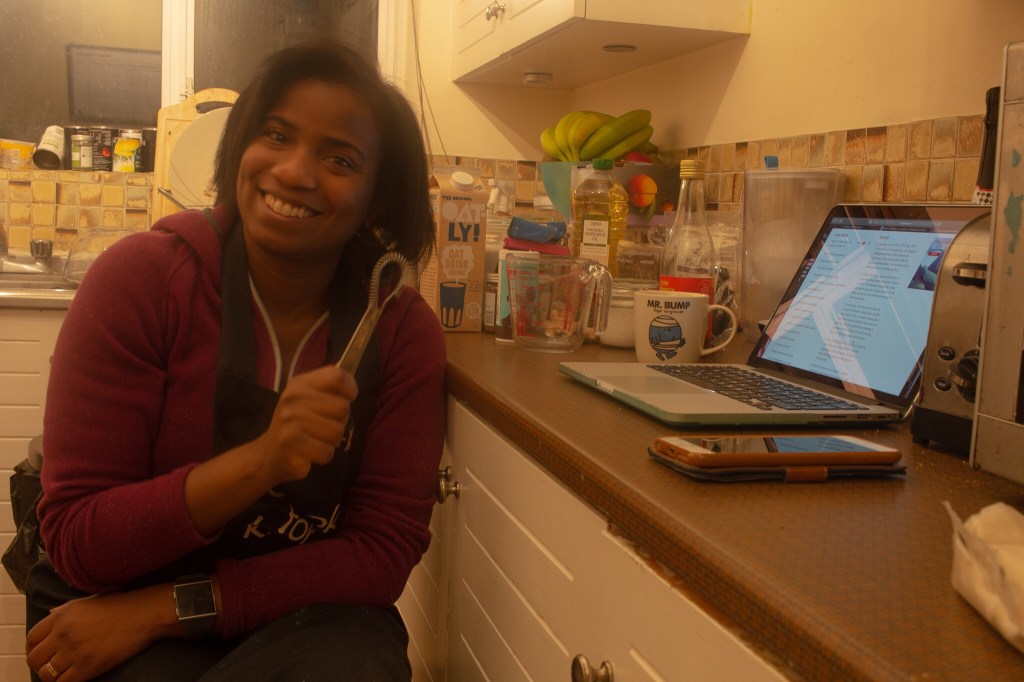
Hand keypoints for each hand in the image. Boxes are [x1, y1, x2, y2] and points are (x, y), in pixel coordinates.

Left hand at [25, 585, 174, 681]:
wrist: (144, 614)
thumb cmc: (120, 605)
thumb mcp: (87, 601)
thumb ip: (65, 610)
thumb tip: (49, 615)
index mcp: (61, 616)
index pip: (32, 638)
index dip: (33, 649)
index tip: (42, 653)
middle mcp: (62, 634)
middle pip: (34, 658)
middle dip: (40, 665)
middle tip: (52, 666)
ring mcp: (74, 651)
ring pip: (46, 674)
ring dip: (51, 676)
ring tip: (64, 673)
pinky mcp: (87, 667)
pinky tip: (75, 677)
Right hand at [255, 364, 357, 484]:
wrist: (268, 453)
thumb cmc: (297, 425)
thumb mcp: (309, 400)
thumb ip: (329, 390)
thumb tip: (351, 388)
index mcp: (300, 383)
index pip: (336, 376)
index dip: (350, 389)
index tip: (346, 399)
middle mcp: (294, 398)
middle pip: (343, 407)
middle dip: (340, 421)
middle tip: (322, 426)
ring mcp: (291, 420)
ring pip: (338, 431)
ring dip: (331, 441)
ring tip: (315, 439)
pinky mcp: (291, 442)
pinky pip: (327, 451)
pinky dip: (324, 456)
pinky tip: (310, 452)